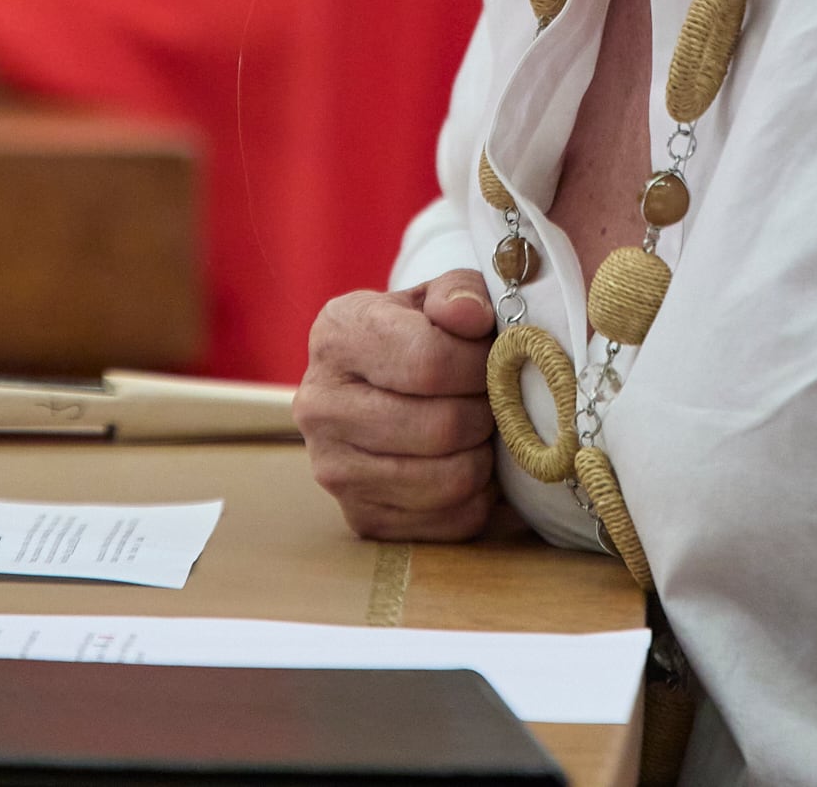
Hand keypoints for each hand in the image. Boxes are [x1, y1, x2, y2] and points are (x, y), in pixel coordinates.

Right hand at [298, 270, 498, 541]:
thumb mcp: (436, 298)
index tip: (494, 358)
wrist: (380, 386)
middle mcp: (320, 406)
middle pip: (441, 427)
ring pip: (450, 480)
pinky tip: (470, 464)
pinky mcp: (361, 518)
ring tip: (484, 430)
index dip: (480, 363)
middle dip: (487, 413)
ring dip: (486, 457)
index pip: (429, 361)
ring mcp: (334, 469)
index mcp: (336, 336)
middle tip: (496, 399)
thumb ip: (460, 294)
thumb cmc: (418, 335)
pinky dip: (479, 498)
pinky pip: (450, 522)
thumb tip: (470, 315)